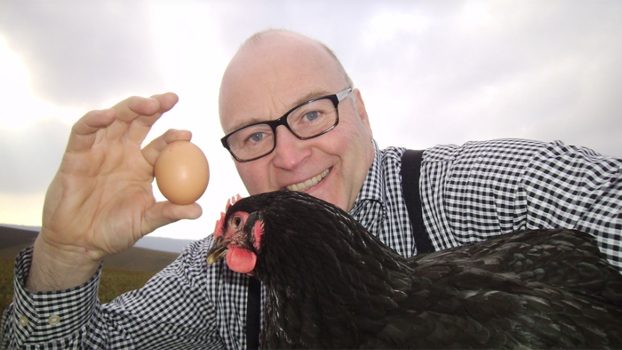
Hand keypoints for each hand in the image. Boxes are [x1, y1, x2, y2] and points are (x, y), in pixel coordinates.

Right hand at [36, 93, 201, 270]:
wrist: (78, 242)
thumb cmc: (113, 231)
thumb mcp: (145, 221)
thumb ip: (169, 213)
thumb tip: (198, 211)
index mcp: (142, 166)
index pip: (161, 145)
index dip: (173, 137)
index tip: (187, 136)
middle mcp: (123, 153)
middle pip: (140, 122)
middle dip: (155, 107)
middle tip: (170, 100)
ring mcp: (99, 150)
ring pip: (115, 119)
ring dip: (130, 107)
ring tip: (147, 104)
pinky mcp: (76, 153)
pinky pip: (84, 131)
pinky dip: (94, 120)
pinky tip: (108, 115)